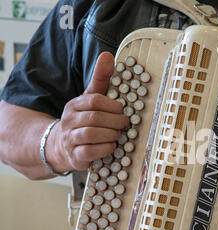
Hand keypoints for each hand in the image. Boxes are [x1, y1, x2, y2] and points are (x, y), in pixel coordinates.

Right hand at [46, 52, 128, 171]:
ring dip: (111, 134)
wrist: (61, 146)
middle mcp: (70, 121)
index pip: (94, 100)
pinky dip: (105, 149)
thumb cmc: (83, 120)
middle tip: (125, 123)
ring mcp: (70, 139)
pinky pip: (90, 152)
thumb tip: (108, 55)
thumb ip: (100, 79)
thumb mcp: (90, 98)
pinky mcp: (75, 156)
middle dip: (115, 121)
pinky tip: (111, 146)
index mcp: (75, 105)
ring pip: (92, 134)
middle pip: (95, 118)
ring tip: (118, 134)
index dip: (112, 105)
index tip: (122, 109)